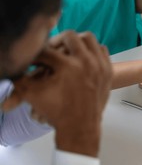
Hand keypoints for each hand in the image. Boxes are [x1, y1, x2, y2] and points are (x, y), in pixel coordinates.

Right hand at [3, 31, 112, 156]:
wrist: (80, 127)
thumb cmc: (57, 112)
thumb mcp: (32, 94)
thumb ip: (18, 78)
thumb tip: (10, 67)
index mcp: (67, 66)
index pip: (46, 50)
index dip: (36, 53)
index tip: (35, 59)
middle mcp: (86, 62)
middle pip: (69, 36)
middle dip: (56, 41)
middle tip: (51, 49)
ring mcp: (100, 65)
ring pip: (89, 39)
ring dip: (76, 41)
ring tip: (67, 50)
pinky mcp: (108, 70)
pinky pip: (102, 49)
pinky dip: (92, 50)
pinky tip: (83, 57)